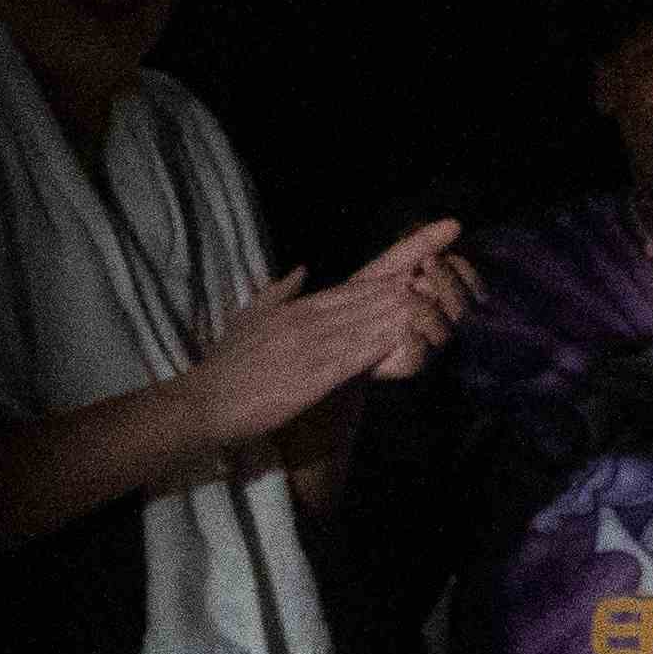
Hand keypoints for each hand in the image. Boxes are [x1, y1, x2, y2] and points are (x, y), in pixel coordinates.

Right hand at [183, 218, 474, 444]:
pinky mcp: (312, 375)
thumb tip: (303, 269)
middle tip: (448, 267)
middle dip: (410, 283)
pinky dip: (383, 342)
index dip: (394, 268)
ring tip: (439, 294)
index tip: (426, 252)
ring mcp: (311, 345)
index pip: (357, 283)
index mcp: (299, 307)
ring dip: (405, 309)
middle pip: (369, 296)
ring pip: (368, 321)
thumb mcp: (249, 317)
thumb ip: (277, 292)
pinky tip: (408, 333)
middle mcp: (309, 318)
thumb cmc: (226, 366)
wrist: (205, 401)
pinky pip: (355, 355)